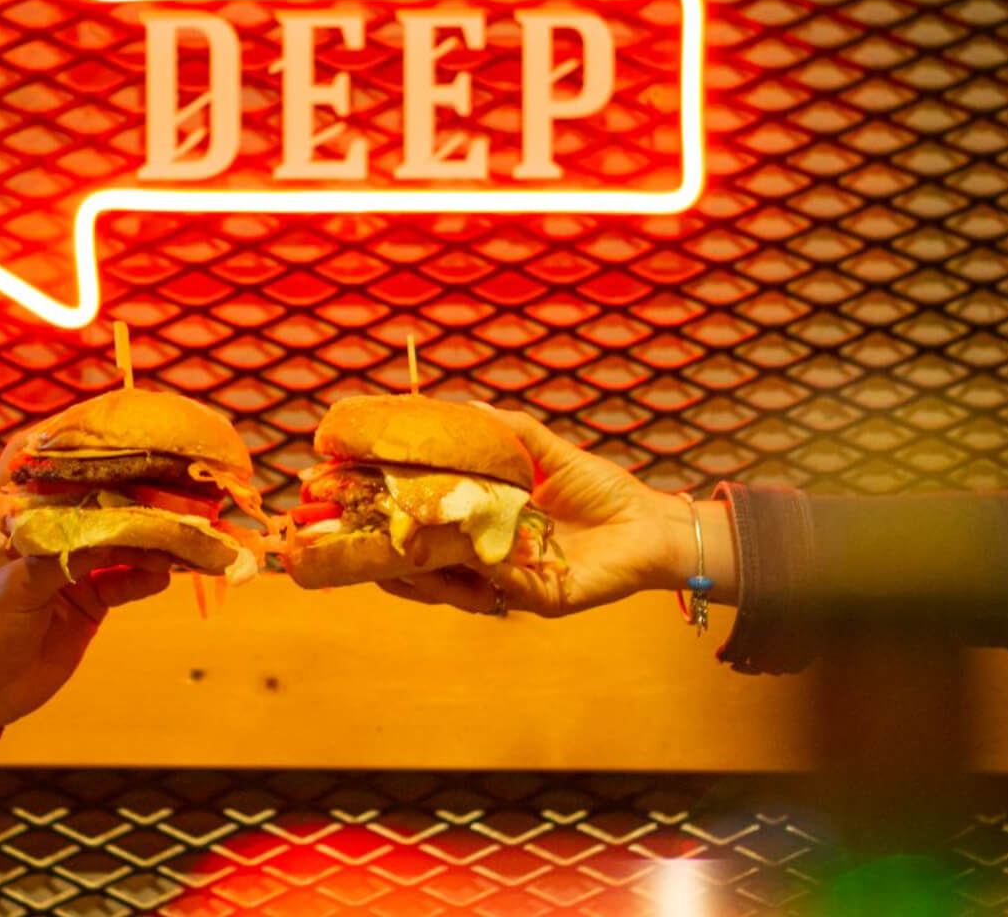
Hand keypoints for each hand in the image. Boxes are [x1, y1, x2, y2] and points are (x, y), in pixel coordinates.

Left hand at [0, 429, 172, 729]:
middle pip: (91, 490)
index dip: (65, 430)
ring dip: (150, 532)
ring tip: (183, 530)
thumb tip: (102, 536)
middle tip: (172, 469)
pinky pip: (127, 576)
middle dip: (131, 481)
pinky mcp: (90, 594)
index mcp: (7, 514)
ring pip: (118, 533)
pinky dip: (148, 574)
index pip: (33, 454)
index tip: (104, 414)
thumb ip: (54, 562)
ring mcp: (69, 560)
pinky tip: (167, 574)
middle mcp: (41, 529)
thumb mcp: (11, 593)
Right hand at [377, 404, 731, 617]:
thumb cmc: (602, 491)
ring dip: (424, 569)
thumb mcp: (549, 454)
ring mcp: (512, 586)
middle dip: (386, 558)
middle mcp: (488, 565)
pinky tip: (466, 553)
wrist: (653, 523)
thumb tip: (467, 407)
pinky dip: (481, 572)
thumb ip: (511, 433)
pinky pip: (502, 590)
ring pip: (452, 589)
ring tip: (400, 544)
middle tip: (356, 534)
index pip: (421, 536)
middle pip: (422, 572)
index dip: (386, 523)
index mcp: (483, 532)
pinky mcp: (543, 600)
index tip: (354, 501)